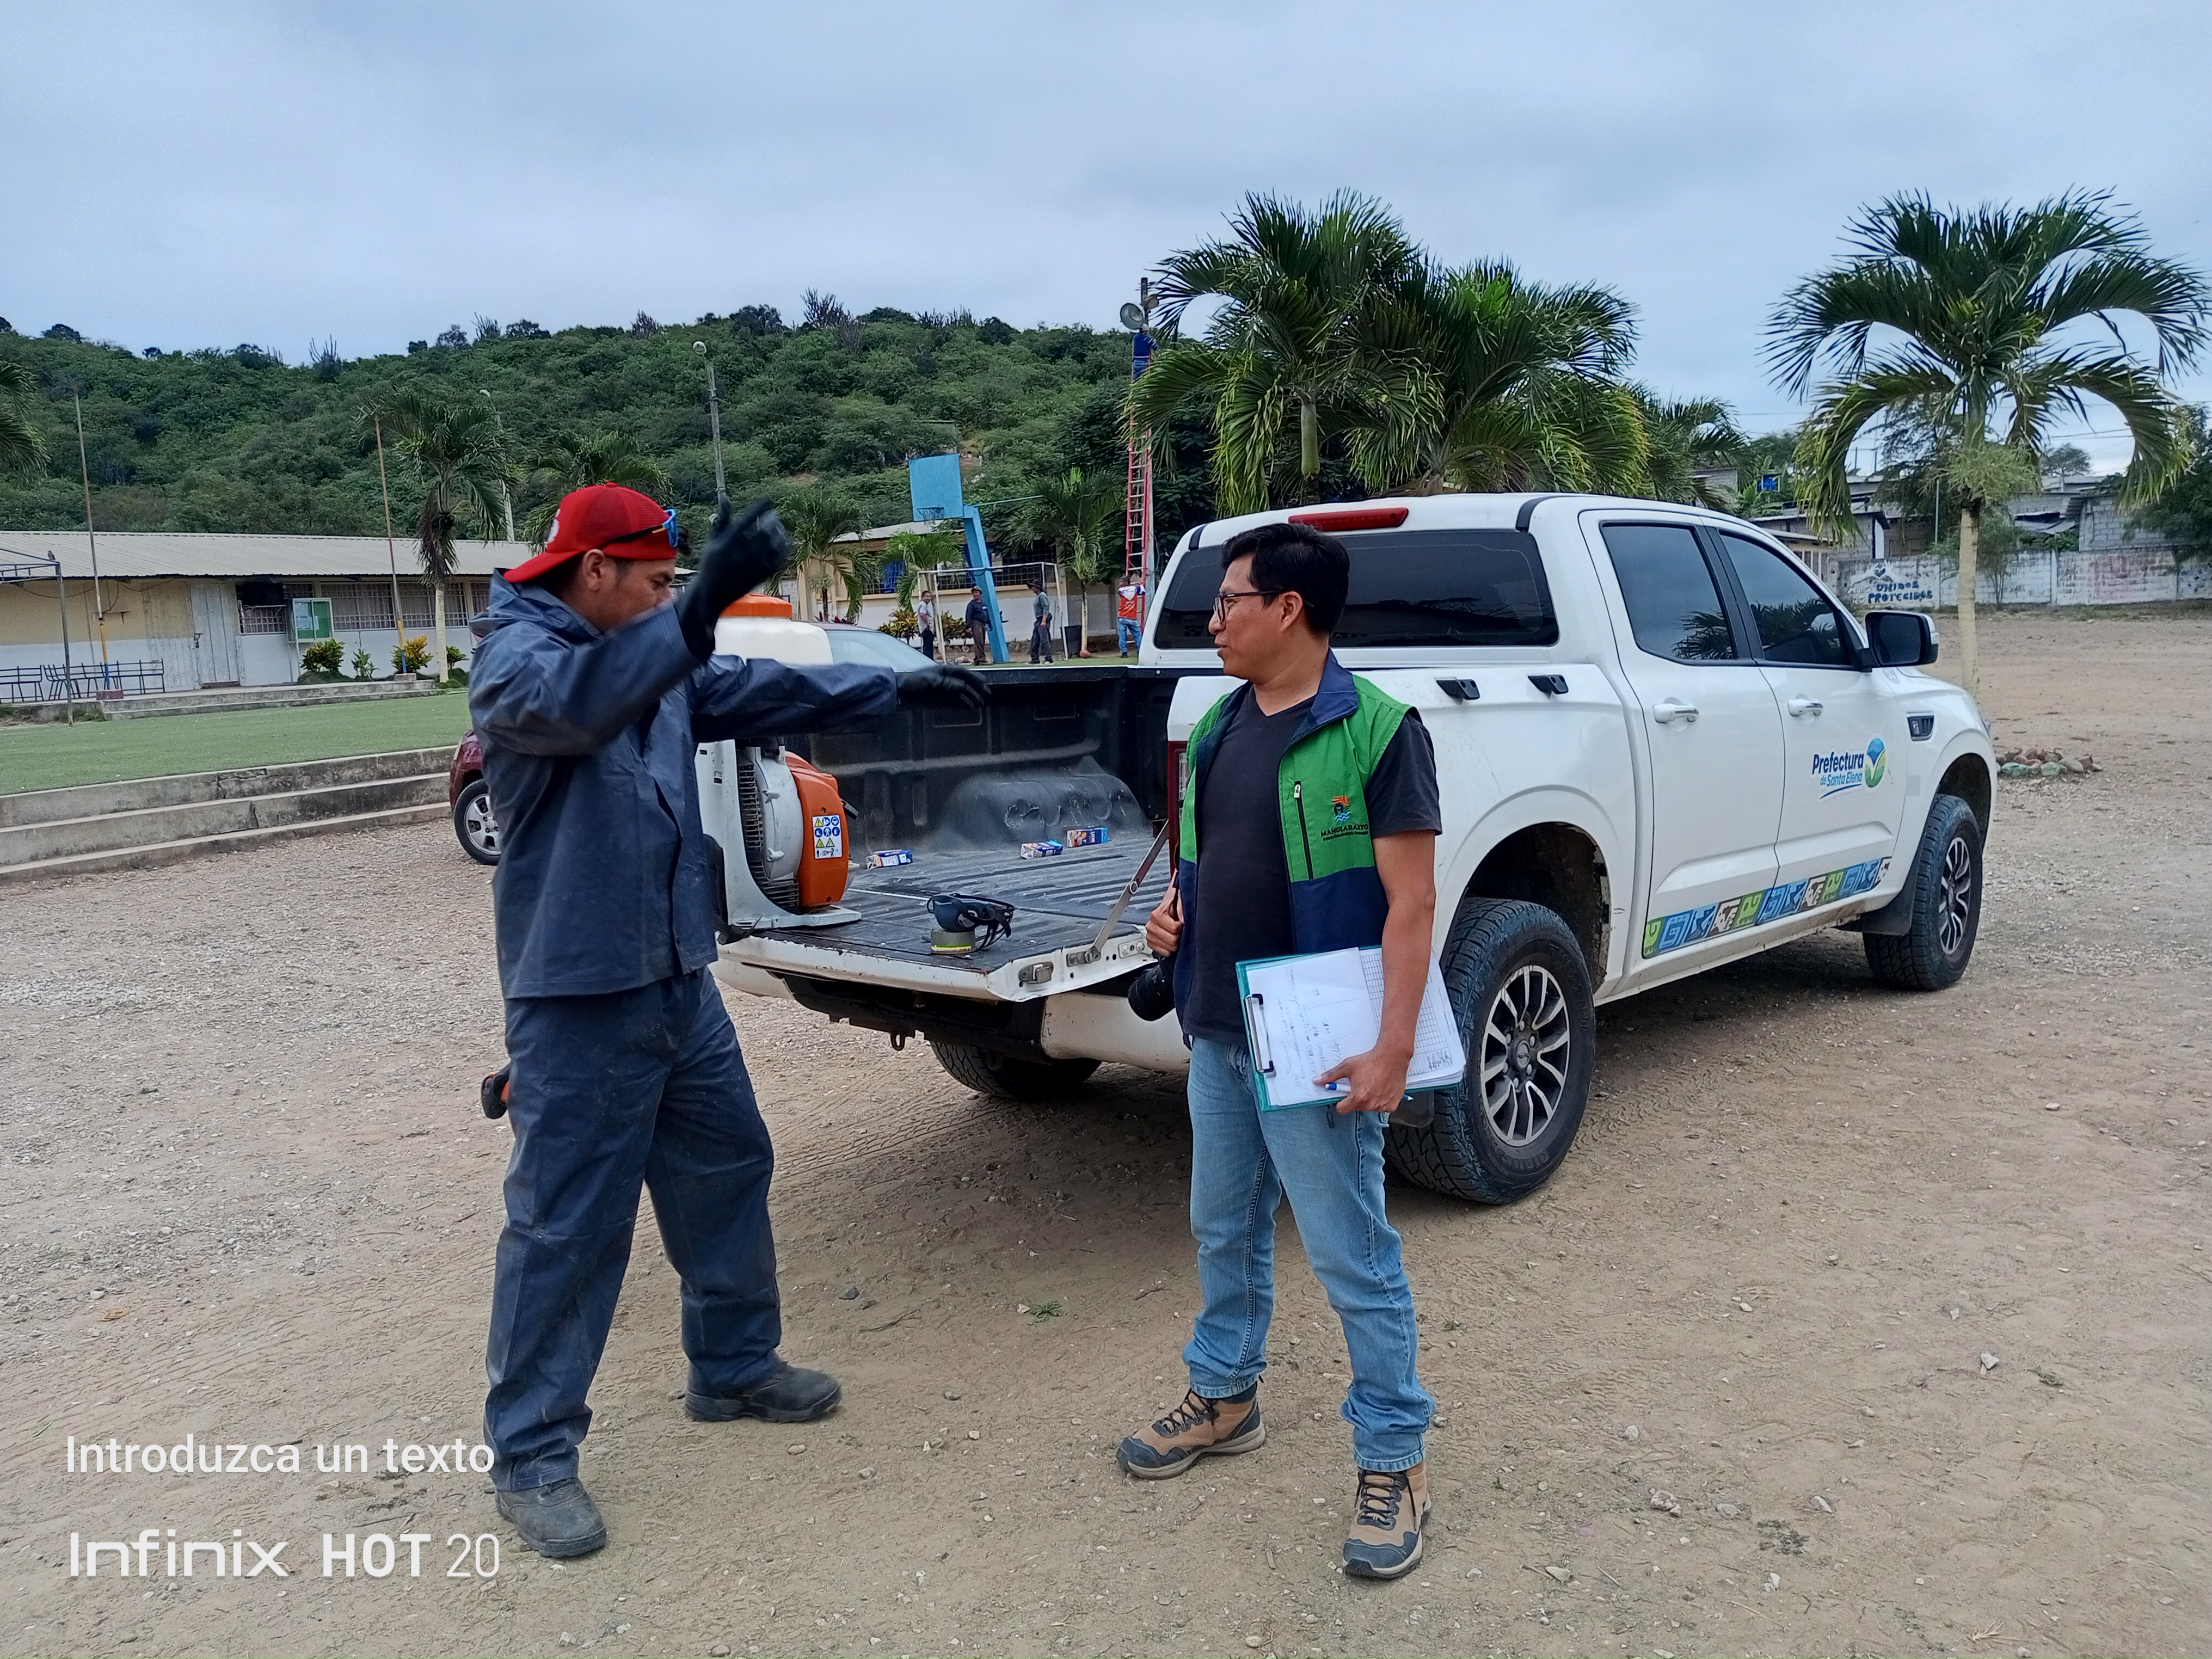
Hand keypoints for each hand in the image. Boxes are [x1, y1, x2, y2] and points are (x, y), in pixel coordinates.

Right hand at [675, 493, 790, 655]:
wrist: (712, 594)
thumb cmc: (711, 563)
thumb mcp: (712, 541)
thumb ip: (721, 519)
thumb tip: (725, 497)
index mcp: (727, 543)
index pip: (747, 519)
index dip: (760, 507)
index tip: (767, 500)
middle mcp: (741, 554)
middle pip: (763, 531)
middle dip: (771, 520)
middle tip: (773, 515)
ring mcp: (752, 566)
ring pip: (773, 544)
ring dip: (779, 532)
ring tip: (778, 526)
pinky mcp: (761, 576)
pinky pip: (779, 558)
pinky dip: (784, 547)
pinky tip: (784, 540)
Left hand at [894, 663, 988, 709]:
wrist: (899, 690)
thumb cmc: (913, 682)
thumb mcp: (931, 682)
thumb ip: (948, 684)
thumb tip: (963, 686)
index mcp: (945, 670)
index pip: (965, 673)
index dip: (976, 679)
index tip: (985, 686)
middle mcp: (946, 677)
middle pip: (965, 682)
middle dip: (977, 688)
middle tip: (987, 695)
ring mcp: (943, 686)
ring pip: (961, 691)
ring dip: (971, 697)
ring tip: (980, 704)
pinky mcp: (939, 695)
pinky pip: (954, 698)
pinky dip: (963, 702)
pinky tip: (969, 707)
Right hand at [1144, 885, 1181, 954]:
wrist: (1171, 903)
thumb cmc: (1175, 902)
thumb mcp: (1180, 900)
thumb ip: (1182, 909)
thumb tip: (1183, 921)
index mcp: (1156, 915)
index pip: (1174, 929)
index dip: (1182, 926)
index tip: (1182, 921)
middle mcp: (1151, 926)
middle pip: (1171, 941)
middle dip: (1179, 935)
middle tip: (1180, 928)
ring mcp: (1150, 935)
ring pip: (1168, 948)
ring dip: (1175, 942)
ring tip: (1175, 932)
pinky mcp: (1152, 943)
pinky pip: (1163, 952)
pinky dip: (1170, 948)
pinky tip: (1171, 939)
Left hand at [1315, 1043, 1411, 1114]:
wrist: (1392, 1057)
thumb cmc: (1372, 1061)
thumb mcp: (1347, 1066)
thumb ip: (1332, 1076)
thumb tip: (1319, 1080)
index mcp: (1358, 1097)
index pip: (1342, 1109)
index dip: (1341, 1102)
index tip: (1344, 1096)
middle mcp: (1370, 1104)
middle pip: (1356, 1107)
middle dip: (1356, 1098)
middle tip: (1361, 1084)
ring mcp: (1382, 1106)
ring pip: (1370, 1107)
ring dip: (1370, 1099)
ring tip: (1373, 1084)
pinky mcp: (1392, 1104)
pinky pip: (1383, 1107)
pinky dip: (1382, 1100)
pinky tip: (1382, 1087)